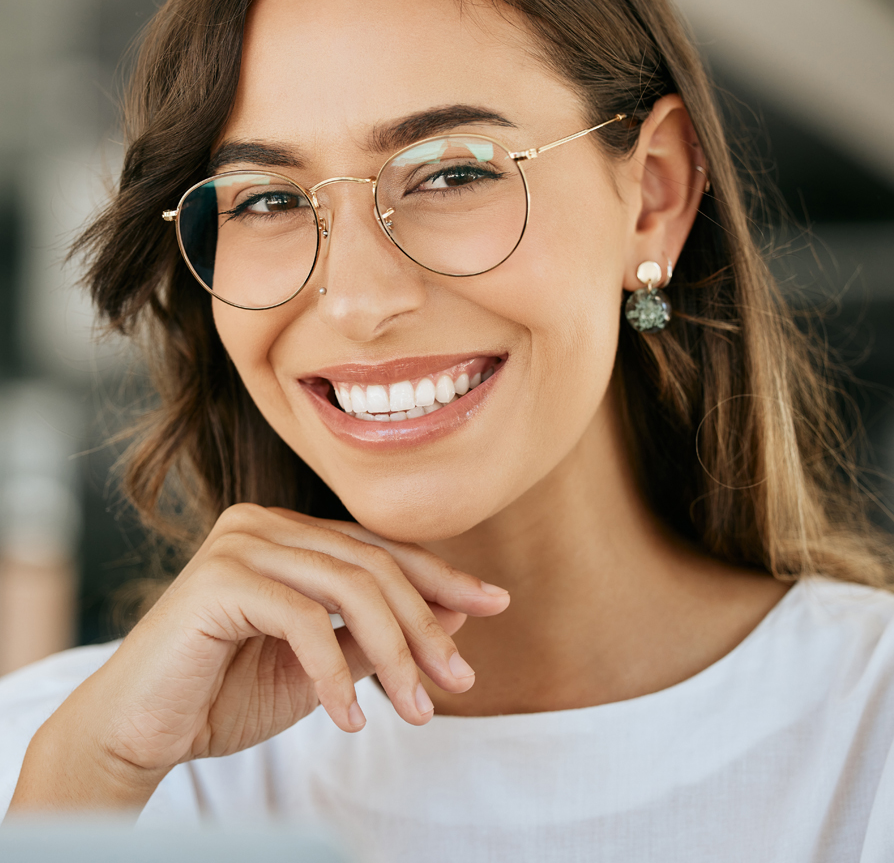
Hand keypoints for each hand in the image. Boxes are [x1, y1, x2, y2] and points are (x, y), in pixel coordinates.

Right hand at [10, 505, 508, 809]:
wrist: (136, 732)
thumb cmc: (224, 695)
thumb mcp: (322, 666)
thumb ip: (376, 636)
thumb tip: (456, 616)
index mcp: (288, 533)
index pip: (379, 547)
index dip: (440, 575)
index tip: (493, 604)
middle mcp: (264, 523)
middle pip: (372, 565)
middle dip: (424, 626)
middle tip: (458, 682)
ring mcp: (240, 542)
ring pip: (349, 588)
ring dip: (394, 654)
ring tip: (416, 710)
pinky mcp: (219, 578)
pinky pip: (303, 620)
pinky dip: (334, 673)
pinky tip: (350, 720)